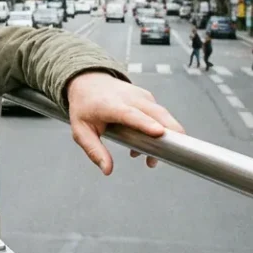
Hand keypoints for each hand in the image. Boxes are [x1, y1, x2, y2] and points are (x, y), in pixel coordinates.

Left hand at [66, 72, 183, 173]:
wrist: (89, 82)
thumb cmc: (84, 107)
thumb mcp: (81, 131)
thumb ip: (94, 150)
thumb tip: (107, 170)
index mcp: (110, 105)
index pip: (130, 114)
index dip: (146, 124)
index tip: (159, 133)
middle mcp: (129, 97)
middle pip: (155, 112)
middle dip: (169, 132)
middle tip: (172, 154)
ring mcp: (141, 96)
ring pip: (162, 114)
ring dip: (167, 135)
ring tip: (151, 159)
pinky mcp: (148, 98)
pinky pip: (160, 114)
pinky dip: (162, 130)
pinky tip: (148, 146)